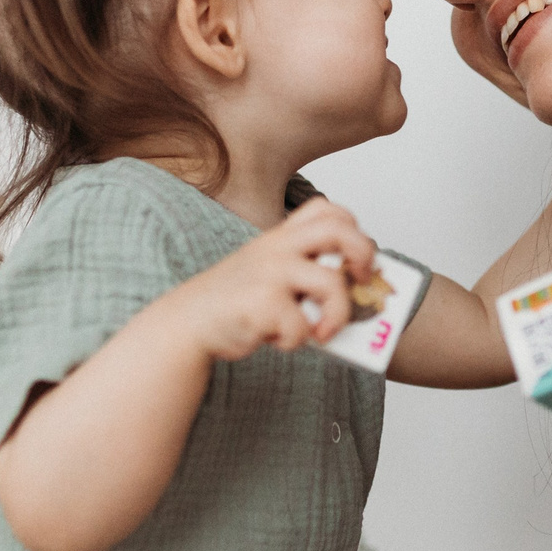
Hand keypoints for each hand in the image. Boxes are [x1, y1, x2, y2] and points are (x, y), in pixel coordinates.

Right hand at [166, 199, 378, 361]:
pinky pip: (302, 325)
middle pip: (339, 232)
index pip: (326, 210)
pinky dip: (297, 339)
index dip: (354, 229)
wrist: (188, 323)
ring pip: (331, 284)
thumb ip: (303, 273)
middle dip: (363, 255)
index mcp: (279, 237)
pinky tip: (279, 340)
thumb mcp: (267, 272)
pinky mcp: (262, 304)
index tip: (358, 259)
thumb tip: (358, 296)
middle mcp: (277, 248)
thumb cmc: (235, 302)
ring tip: (323, 333)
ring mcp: (270, 274)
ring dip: (337, 315)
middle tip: (363, 282)